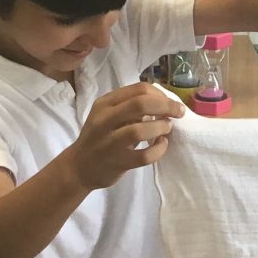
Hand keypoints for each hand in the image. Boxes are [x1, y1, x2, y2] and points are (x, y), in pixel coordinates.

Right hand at [67, 83, 183, 190]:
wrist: (79, 167)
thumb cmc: (100, 138)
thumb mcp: (109, 115)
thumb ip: (131, 107)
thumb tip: (163, 103)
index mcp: (105, 103)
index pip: (139, 89)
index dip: (161, 94)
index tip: (170, 103)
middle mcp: (104, 120)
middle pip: (141, 104)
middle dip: (166, 106)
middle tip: (178, 113)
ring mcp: (109, 142)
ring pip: (140, 129)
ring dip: (161, 127)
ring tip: (166, 129)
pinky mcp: (117, 162)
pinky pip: (144, 156)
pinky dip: (159, 149)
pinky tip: (161, 145)